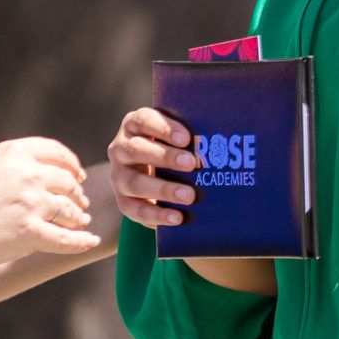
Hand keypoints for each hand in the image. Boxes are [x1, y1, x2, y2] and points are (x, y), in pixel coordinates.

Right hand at [0, 137, 96, 272]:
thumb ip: (10, 162)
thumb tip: (34, 166)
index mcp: (14, 153)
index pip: (56, 152)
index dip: (71, 163)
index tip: (76, 174)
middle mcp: (27, 174)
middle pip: (67, 181)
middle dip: (76, 192)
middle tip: (80, 201)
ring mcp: (31, 204)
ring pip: (70, 209)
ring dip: (79, 216)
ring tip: (81, 221)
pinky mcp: (30, 234)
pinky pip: (66, 238)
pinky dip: (82, 241)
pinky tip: (91, 241)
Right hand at [107, 107, 195, 229]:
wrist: (155, 175)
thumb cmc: (173, 149)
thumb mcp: (176, 137)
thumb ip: (190, 135)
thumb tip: (219, 138)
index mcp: (134, 125)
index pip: (143, 120)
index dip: (164, 128)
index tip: (186, 138)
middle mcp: (121, 149)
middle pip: (137, 150)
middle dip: (165, 157)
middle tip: (192, 163)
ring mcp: (118, 176)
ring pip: (135, 182)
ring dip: (163, 189)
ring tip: (189, 195)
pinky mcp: (123, 201)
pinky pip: (136, 210)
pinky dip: (157, 215)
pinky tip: (178, 217)